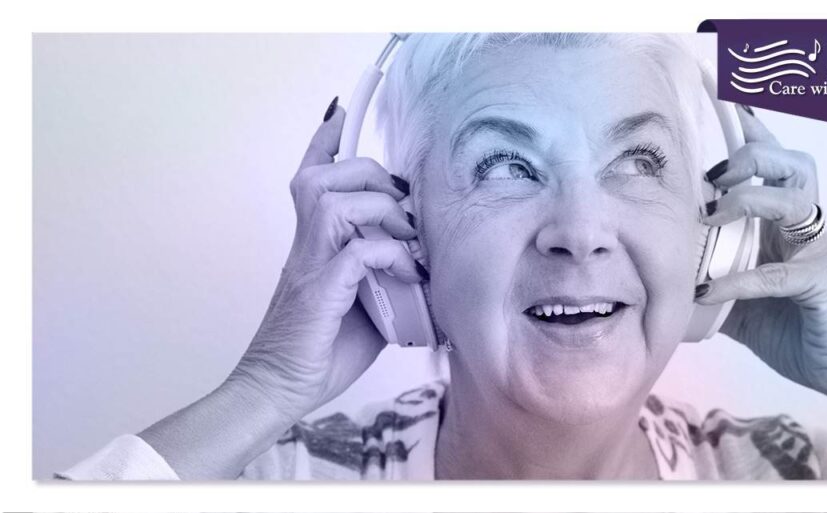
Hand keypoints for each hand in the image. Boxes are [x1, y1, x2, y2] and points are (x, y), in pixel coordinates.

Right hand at [226, 98, 423, 422]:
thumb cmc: (321, 351)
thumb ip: (384, 276)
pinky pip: (358, 250)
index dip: (324, 140)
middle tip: (403, 206)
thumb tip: (425, 265)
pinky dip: (390, 253)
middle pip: (324, 177)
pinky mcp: (321, 290)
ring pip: (336, 202)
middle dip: (370, 175)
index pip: (311, 176)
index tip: (339, 111)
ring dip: (381, 210)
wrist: (280, 389)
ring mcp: (310, 265)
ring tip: (408, 238)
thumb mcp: (365, 305)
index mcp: (313, 243)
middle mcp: (306, 245)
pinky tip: (409, 273)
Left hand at [696, 105, 826, 400]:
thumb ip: (711, 281)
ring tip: (713, 213)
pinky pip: (778, 273)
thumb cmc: (794, 331)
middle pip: (792, 165)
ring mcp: (817, 253)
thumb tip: (662, 278)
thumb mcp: (740, 303)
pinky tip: (709, 290)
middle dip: (752, 157)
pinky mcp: (822, 285)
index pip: (773, 167)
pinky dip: (739, 279)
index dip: (753, 132)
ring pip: (796, 200)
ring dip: (750, 199)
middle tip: (714, 176)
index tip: (726, 98)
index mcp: (784, 226)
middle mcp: (805, 230)